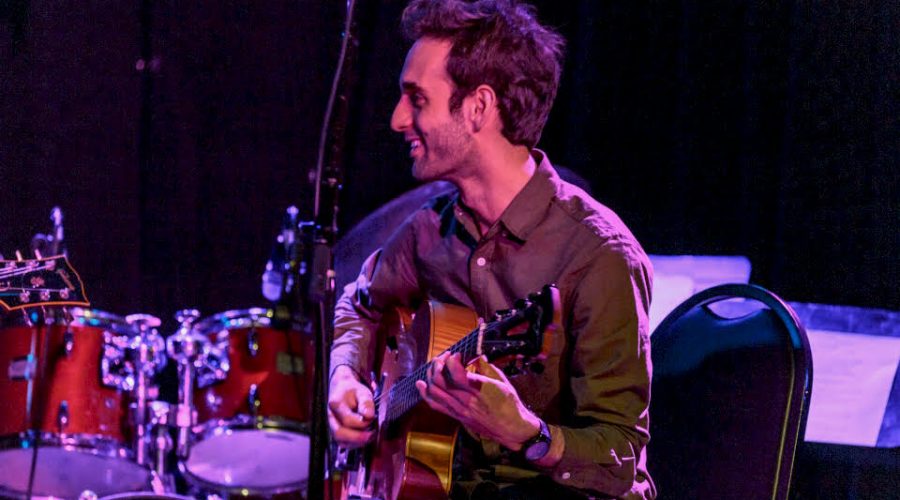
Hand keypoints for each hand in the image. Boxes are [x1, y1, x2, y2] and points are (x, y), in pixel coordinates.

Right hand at [328, 364, 375, 446]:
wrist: (343, 389)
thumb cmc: (353, 391)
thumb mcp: (362, 392)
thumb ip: (366, 403)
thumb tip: (368, 416)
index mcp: (335, 404)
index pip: (347, 420)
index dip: (362, 423)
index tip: (372, 419)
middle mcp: (330, 416)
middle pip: (339, 433)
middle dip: (358, 438)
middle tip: (372, 434)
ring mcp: (331, 425)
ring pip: (340, 441)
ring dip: (357, 442)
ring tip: (370, 435)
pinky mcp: (335, 431)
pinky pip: (343, 443)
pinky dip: (354, 443)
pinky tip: (364, 437)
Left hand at [415, 352, 540, 450]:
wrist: (511, 429)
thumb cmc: (510, 404)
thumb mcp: (502, 381)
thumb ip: (486, 367)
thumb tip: (476, 355)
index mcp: (479, 388)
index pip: (456, 371)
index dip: (452, 359)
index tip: (457, 354)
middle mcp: (466, 399)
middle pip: (440, 379)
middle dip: (438, 363)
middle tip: (443, 357)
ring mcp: (459, 409)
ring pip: (434, 391)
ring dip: (431, 375)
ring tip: (435, 366)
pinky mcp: (456, 416)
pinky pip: (435, 405)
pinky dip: (425, 393)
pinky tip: (422, 384)